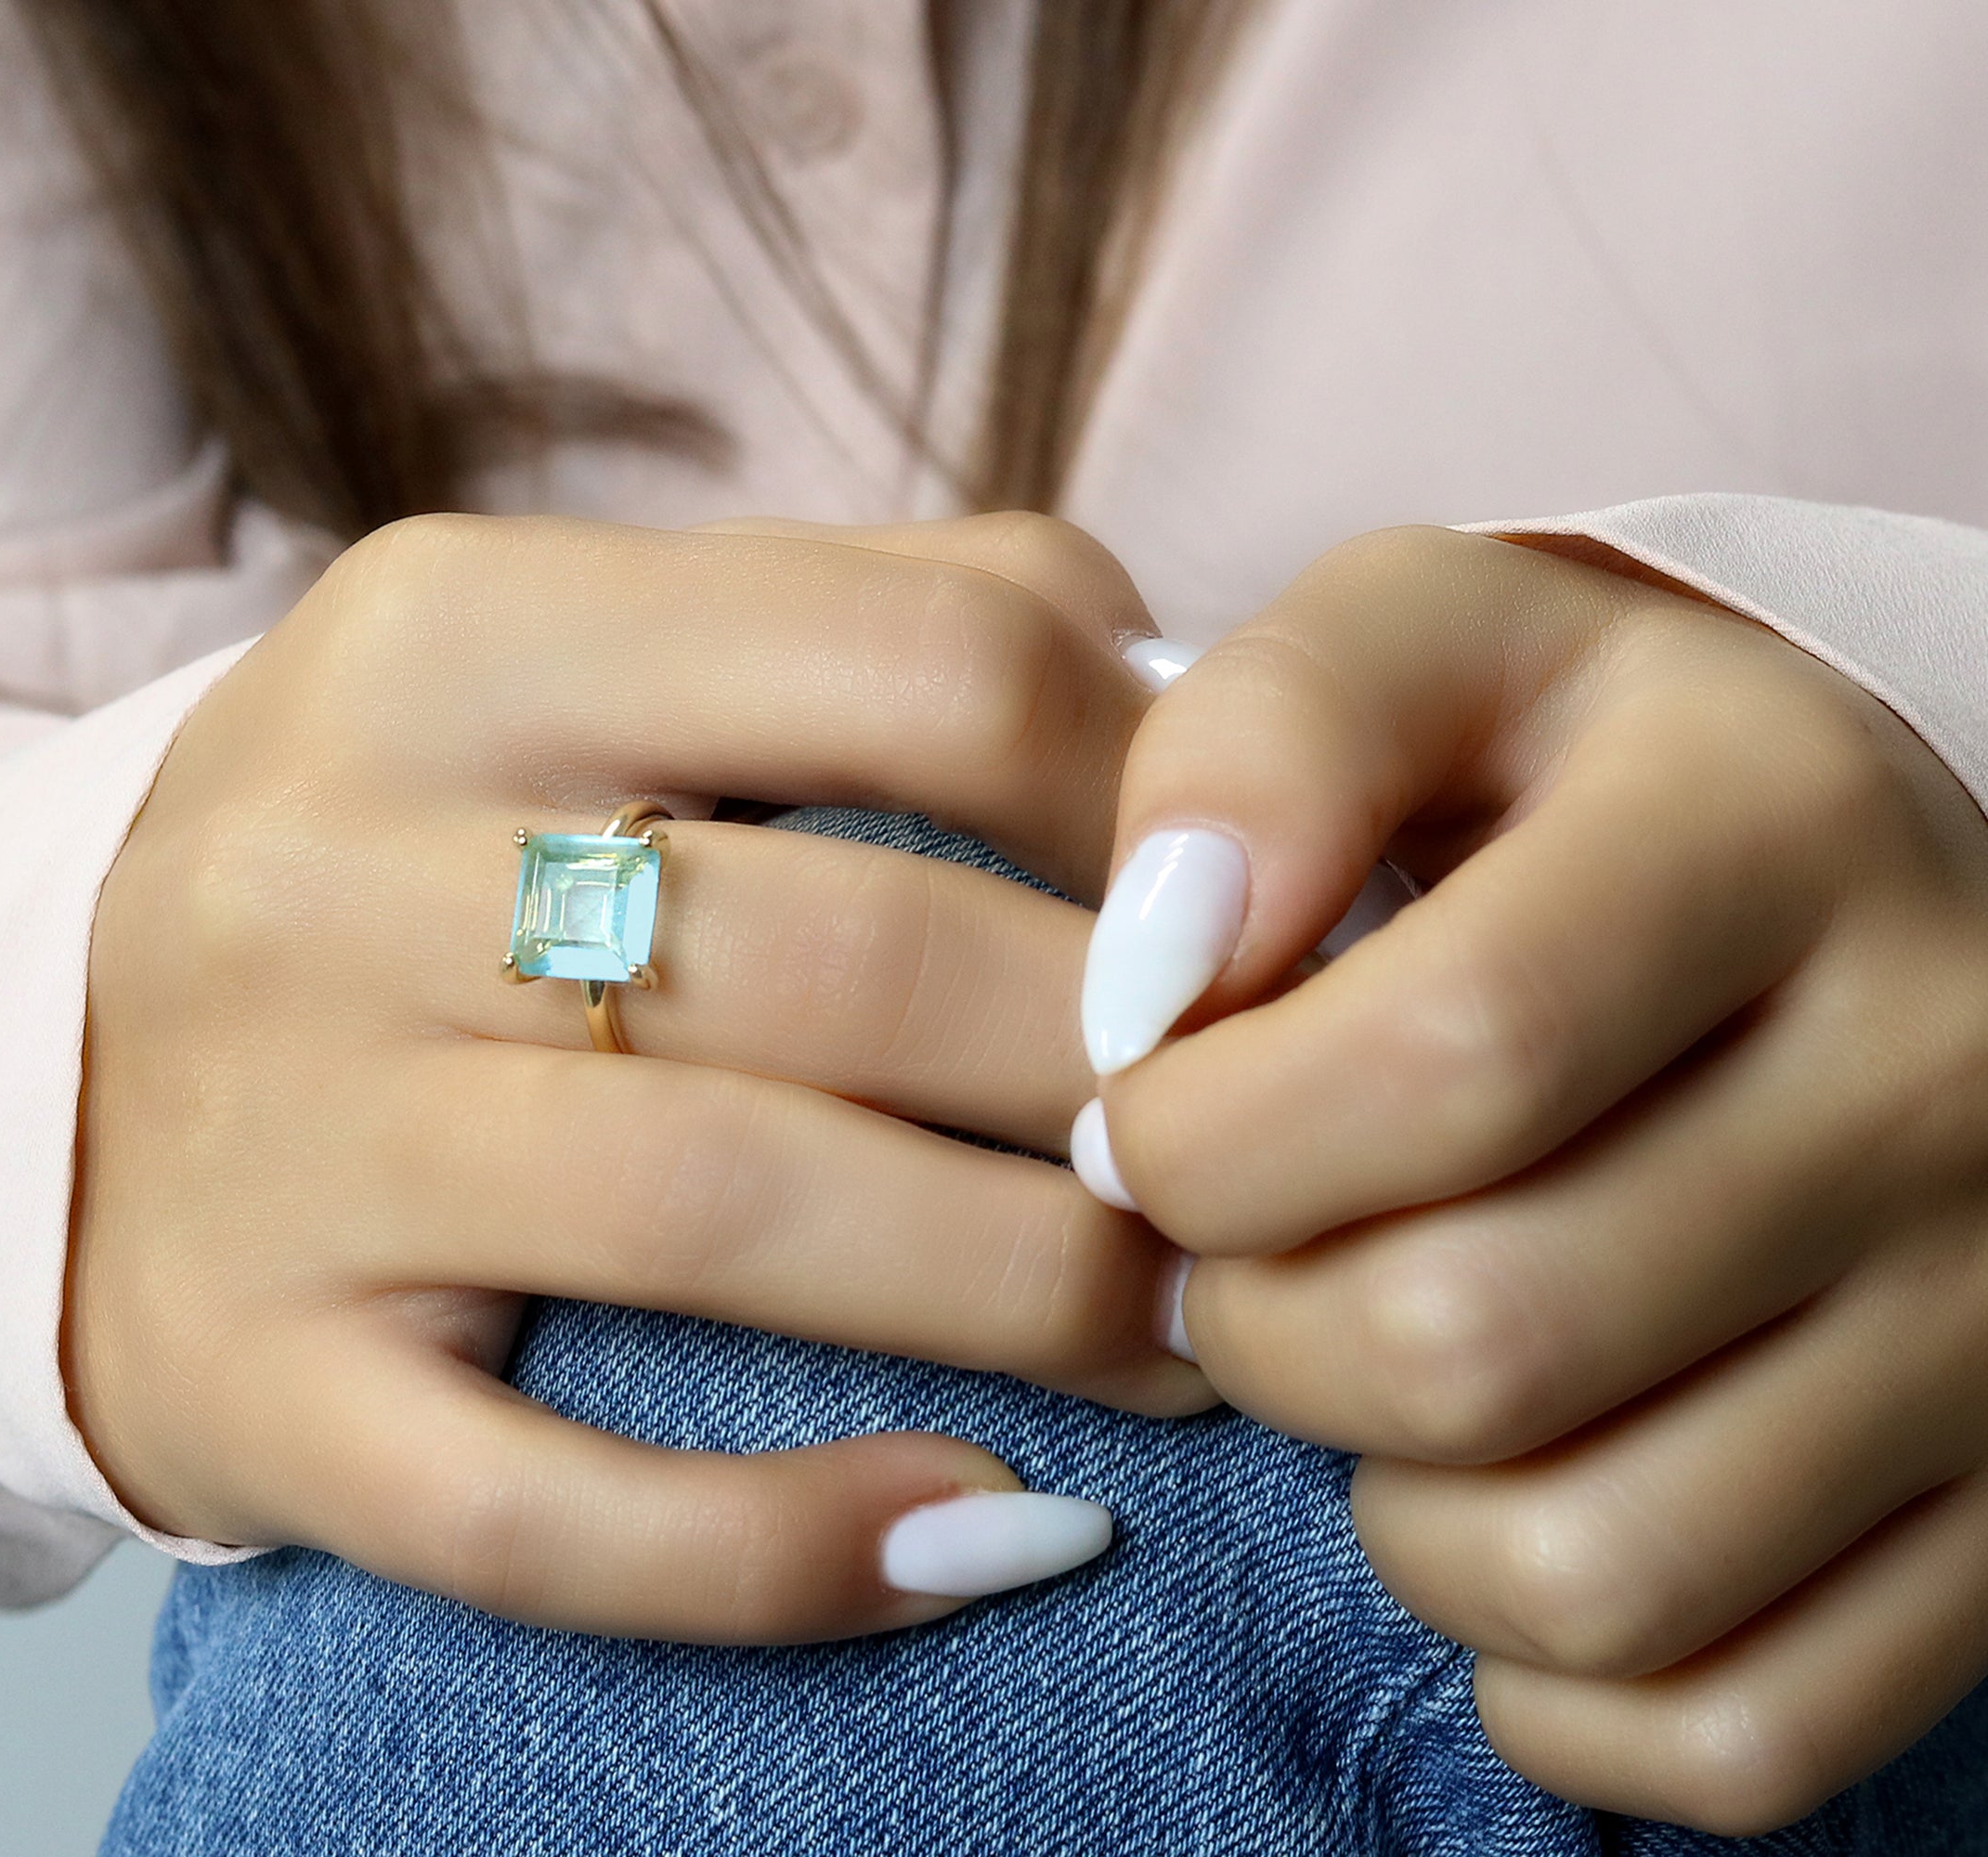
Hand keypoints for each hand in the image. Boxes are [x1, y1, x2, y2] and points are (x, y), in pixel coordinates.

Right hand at [67, 511, 1212, 1642]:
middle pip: (841, 955)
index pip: (915, 658)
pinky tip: (987, 1540)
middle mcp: (330, 871)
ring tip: (1184, 1341)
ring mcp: (275, 1139)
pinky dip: (789, 1550)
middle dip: (1118, 1080)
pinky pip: (542, 1511)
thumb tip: (1191, 710)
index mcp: (449, 636)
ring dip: (1023, 1295)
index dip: (1157, 807)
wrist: (13, 1072)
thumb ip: (856, 624)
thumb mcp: (550, 660)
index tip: (1251, 929)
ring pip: (718, 1217)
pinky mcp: (249, 1384)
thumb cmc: (386, 858)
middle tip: (1260, 1164)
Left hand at [1084, 526, 1987, 1831]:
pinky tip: (1505, 1507)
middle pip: (1476, 1341)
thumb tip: (1155, 967)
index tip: (1151, 1119)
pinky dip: (1552, 1680)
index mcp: (1779, 827)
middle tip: (1240, 1256)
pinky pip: (1732, 1732)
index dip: (1207, 1135)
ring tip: (1373, 1369)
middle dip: (1255, 1327)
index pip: (1443, 1059)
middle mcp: (1945, 1079)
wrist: (1856, 905)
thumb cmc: (1573, 783)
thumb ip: (1261, 735)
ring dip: (1390, 1512)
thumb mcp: (1428, 649)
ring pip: (1585, 1571)